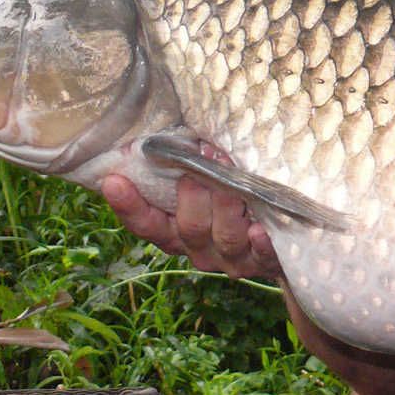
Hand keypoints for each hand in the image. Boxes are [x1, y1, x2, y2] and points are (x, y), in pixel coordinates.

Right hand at [100, 149, 281, 280]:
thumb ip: (185, 167)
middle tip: (199, 159)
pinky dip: (261, 244)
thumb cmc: (233, 199)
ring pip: (224, 238)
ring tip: (233, 181)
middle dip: (192, 195)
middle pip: (189, 229)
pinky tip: (259, 231)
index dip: (129, 205)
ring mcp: (232, 259)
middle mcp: (200, 249)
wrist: (281, 238)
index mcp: (176, 232)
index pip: (146, 224)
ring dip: (227, 206)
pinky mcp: (264, 263)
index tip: (113, 180)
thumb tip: (168, 131)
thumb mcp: (205, 183)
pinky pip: (262, 256)